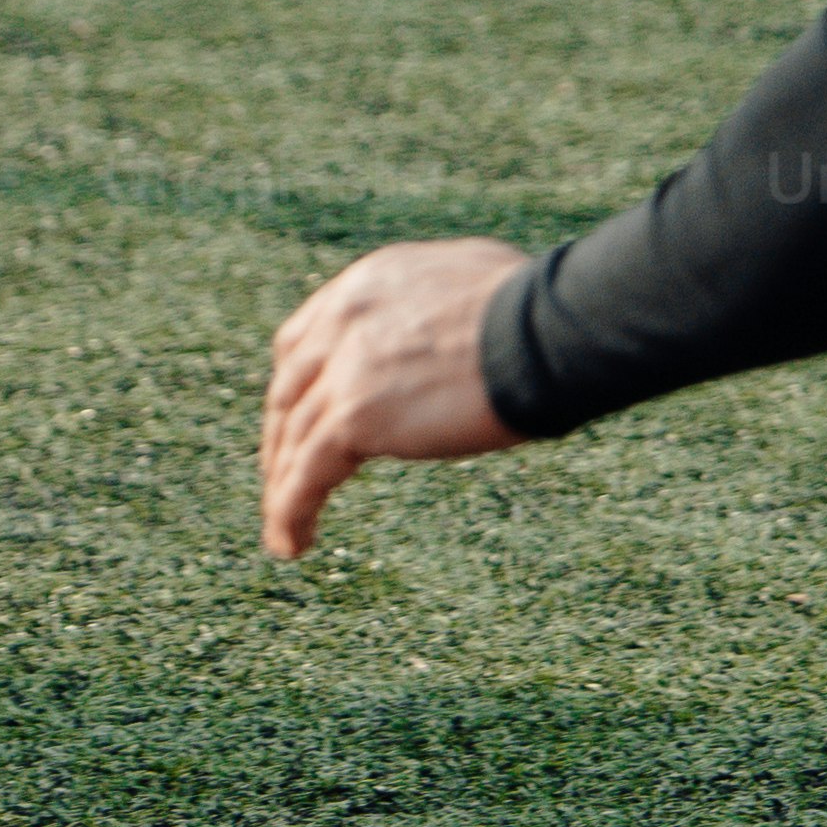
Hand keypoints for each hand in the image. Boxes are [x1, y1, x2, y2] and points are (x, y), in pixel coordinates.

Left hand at [261, 236, 527, 556]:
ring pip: (293, 436)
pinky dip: (290, 510)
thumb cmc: (539, 311)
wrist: (545, 331)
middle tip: (283, 475)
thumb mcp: (471, 283)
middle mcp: (343, 321)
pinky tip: (291, 542)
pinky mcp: (356, 416)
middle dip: (282, 436)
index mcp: (368, 286)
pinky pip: (306, 474)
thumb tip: (462, 327)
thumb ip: (442, 306)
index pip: (304, 340)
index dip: (295, 385)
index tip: (298, 416)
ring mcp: (345, 368)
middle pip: (288, 388)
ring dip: (282, 484)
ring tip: (285, 528)